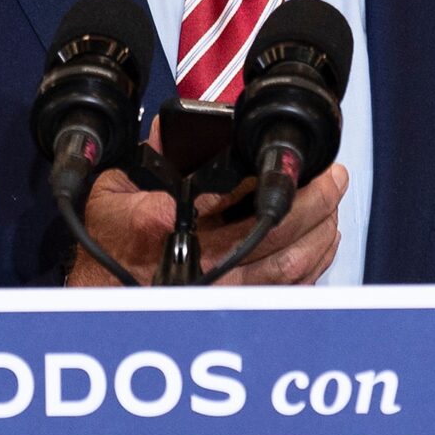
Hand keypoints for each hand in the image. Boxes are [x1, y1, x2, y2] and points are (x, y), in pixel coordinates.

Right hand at [68, 155, 348, 286]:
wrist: (100, 296)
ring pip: (293, 264)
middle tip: (333, 177)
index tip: (300, 161)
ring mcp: (223, 289)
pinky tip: (322, 246)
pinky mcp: (234, 307)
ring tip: (334, 205)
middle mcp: (205, 260)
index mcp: (172, 223)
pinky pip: (288, 292)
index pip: (238, 195)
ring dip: (322, 233)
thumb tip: (177, 127)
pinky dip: (314, 268)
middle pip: (280, 230)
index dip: (279, 178)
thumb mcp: (113, 190)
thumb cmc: (108, 246)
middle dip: (318, 200)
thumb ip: (151, 156)